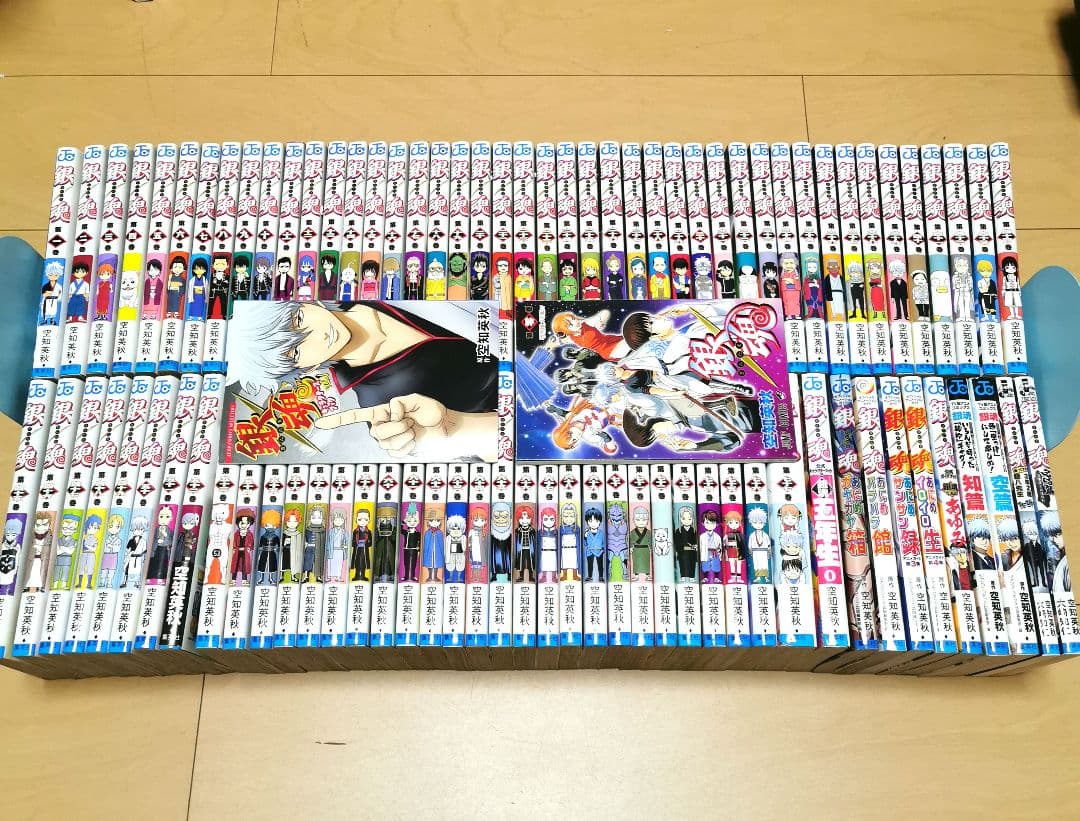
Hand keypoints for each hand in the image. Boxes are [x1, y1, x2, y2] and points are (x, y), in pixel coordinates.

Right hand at [314, 393, 452, 457]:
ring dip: (405, 435)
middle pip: (376, 431)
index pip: (356, 416)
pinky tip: (414, 440)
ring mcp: (387, 442)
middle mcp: (380, 427)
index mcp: (381, 413)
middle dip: (397, 426)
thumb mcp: (417, 400)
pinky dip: (408, 445)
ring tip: (414, 429)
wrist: (443, 428)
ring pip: (386, 442)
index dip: (338, 420)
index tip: (320, 423)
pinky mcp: (395, 453)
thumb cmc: (431, 412)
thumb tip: (390, 412)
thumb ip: (401, 402)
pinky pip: (396, 452)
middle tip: (410, 422)